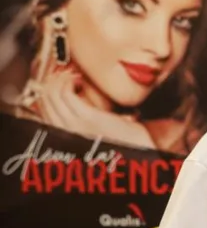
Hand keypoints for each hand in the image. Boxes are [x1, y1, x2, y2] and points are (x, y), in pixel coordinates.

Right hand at [28, 69, 155, 148]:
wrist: (142, 152)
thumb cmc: (128, 142)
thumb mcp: (105, 132)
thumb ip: (92, 121)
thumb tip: (88, 104)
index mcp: (69, 135)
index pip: (43, 108)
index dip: (49, 91)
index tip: (62, 83)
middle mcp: (67, 132)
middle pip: (44, 99)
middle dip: (54, 82)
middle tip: (70, 75)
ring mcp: (75, 126)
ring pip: (51, 94)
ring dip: (61, 79)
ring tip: (76, 77)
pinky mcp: (88, 118)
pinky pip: (65, 94)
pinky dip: (69, 81)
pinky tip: (81, 81)